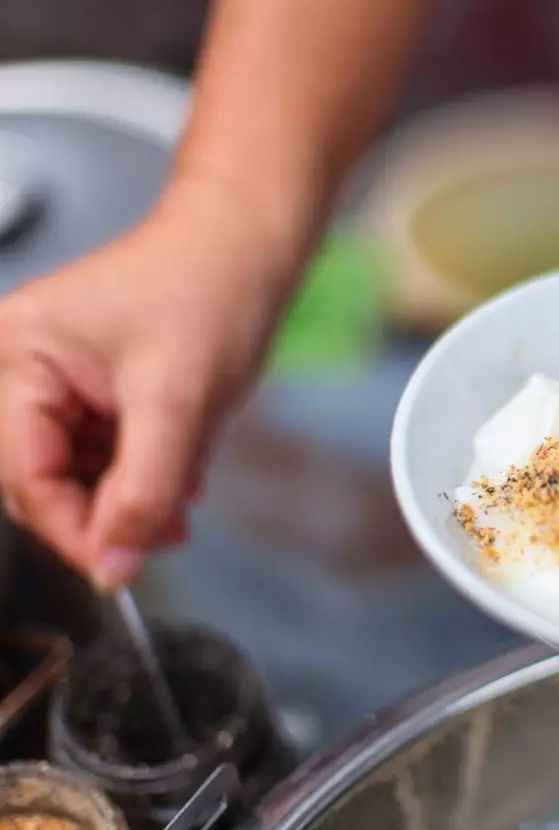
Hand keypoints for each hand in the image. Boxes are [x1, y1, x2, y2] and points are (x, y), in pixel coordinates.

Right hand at [0, 180, 297, 588]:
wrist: (249, 245)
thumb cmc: (210, 292)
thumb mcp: (177, 403)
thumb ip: (143, 491)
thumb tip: (113, 566)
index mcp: (15, 358)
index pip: (24, 476)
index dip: (75, 530)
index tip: (124, 567)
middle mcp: (20, 366)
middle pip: (44, 479)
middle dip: (109, 512)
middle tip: (167, 532)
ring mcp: (55, 378)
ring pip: (79, 473)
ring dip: (133, 496)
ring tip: (184, 501)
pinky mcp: (89, 387)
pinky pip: (102, 452)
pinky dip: (143, 472)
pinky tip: (183, 474)